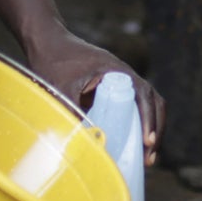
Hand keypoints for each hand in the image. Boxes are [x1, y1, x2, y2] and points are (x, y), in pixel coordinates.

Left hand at [27, 31, 165, 164]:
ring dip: (149, 130)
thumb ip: (70, 111)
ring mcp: (120, 82)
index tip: (147, 142)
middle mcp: (125, 76)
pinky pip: (132, 108)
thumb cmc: (53, 61)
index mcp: (119, 72)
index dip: (150, 120)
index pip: (145, 97)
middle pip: (153, 103)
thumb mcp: (60, 88)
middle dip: (155, 131)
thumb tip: (82, 143)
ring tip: (144, 157)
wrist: (46, 41)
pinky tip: (128, 145)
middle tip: (148, 159)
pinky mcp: (111, 90)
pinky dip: (136, 126)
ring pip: (146, 106)